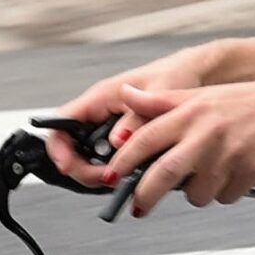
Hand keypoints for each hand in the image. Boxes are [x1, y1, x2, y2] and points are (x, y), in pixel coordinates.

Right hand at [42, 47, 218, 186]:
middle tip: (107, 179)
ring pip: (87, 156)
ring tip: (121, 178)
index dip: (59, 149)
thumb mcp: (159, 95)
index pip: (60, 123)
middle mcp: (99, 111)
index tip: (69, 167)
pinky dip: (114, 169)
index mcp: (100, 97)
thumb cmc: (176, 76)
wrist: (195, 76)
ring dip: (99, 171)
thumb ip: (137, 119)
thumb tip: (118, 141)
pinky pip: (106, 157)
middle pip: (70, 147)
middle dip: (84, 168)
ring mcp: (108, 125)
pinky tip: (129, 173)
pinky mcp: (121, 136)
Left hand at [105, 77, 254, 216]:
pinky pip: (225, 197)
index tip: (110, 177)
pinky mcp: (247, 173)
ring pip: (196, 193)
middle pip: (161, 173)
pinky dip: (227, 191)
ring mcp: (226, 155)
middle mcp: (204, 132)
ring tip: (213, 173)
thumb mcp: (202, 94)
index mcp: (190, 111)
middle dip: (144, 196)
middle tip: (138, 207)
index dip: (122, 161)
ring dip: (199, 192)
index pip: (144, 139)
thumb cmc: (252, 102)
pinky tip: (237, 171)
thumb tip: (125, 97)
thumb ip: (161, 101)